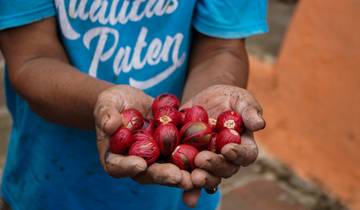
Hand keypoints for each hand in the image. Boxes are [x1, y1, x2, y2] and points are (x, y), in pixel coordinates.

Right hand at [94, 85, 196, 206]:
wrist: (131, 100)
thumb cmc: (113, 103)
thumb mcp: (107, 103)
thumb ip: (106, 114)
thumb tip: (110, 125)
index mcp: (115, 157)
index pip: (117, 166)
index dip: (127, 167)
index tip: (139, 164)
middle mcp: (135, 163)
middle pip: (147, 174)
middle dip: (163, 176)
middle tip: (178, 177)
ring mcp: (154, 159)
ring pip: (168, 169)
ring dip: (182, 174)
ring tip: (197, 176)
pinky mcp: (170, 150)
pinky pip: (181, 156)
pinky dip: (194, 159)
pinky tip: (208, 157)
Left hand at [181, 85, 265, 192]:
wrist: (205, 100)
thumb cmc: (229, 99)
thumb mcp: (240, 99)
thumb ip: (249, 111)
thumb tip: (259, 124)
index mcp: (244, 146)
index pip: (246, 154)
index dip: (238, 154)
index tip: (227, 148)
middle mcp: (228, 160)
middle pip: (226, 169)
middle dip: (214, 166)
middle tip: (202, 160)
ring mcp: (209, 163)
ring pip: (209, 177)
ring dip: (201, 180)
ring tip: (192, 178)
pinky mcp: (191, 162)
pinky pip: (190, 177)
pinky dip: (188, 188)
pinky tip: (182, 192)